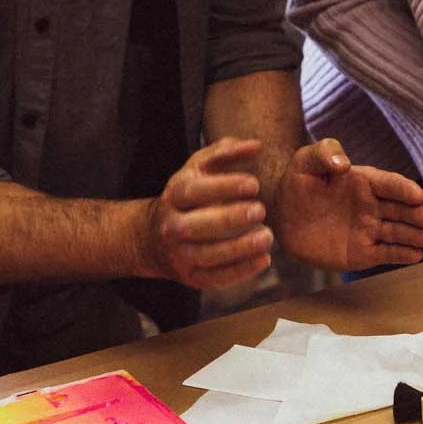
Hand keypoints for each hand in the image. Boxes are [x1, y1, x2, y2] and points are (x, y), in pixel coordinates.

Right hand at [138, 137, 274, 288]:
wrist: (155, 238)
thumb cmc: (189, 196)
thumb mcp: (199, 169)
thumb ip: (226, 153)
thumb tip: (256, 145)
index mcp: (174, 195)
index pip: (195, 191)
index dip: (224, 187)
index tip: (254, 184)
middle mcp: (172, 226)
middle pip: (196, 225)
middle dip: (229, 218)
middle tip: (260, 210)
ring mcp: (179, 254)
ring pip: (207, 255)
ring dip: (239, 248)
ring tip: (267, 237)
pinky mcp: (190, 277)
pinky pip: (215, 278)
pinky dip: (240, 271)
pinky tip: (264, 259)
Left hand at [273, 138, 422, 270]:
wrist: (282, 216)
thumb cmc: (298, 183)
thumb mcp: (306, 160)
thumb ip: (325, 154)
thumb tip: (344, 164)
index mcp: (364, 181)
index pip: (388, 184)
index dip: (403, 188)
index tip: (417, 194)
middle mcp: (371, 205)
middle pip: (399, 209)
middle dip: (415, 214)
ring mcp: (368, 229)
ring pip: (396, 232)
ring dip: (414, 235)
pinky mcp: (362, 252)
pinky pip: (385, 253)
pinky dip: (401, 254)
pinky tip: (416, 255)